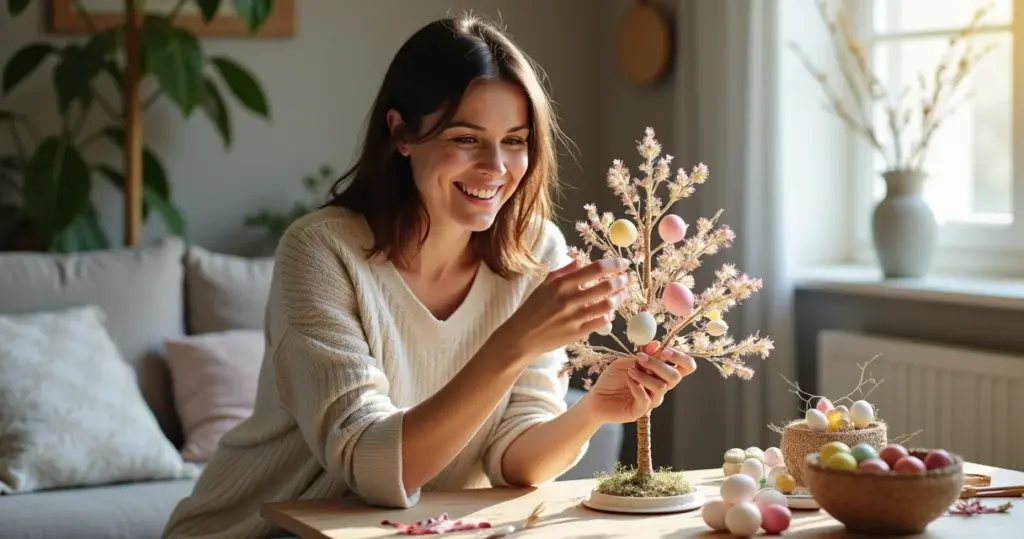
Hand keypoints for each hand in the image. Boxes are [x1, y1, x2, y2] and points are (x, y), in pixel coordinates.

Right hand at [493, 258, 629, 358]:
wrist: (521, 336)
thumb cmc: (531, 308)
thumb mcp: (544, 285)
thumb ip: (563, 272)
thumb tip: (580, 261)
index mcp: (561, 283)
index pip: (595, 269)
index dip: (614, 265)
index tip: (623, 264)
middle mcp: (570, 299)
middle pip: (606, 287)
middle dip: (621, 281)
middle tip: (625, 280)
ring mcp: (575, 317)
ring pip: (608, 305)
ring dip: (619, 298)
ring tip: (622, 294)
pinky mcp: (577, 333)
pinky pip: (601, 323)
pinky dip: (608, 316)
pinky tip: (609, 313)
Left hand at [583, 348, 696, 423]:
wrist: (595, 397)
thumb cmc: (612, 379)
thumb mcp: (625, 361)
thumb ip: (641, 355)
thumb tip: (656, 344)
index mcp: (660, 373)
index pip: (684, 367)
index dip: (680, 358)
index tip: (665, 351)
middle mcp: (659, 386)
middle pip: (675, 377)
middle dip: (660, 365)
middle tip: (641, 358)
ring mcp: (651, 399)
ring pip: (661, 387)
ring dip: (645, 375)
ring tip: (630, 371)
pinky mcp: (640, 410)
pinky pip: (646, 400)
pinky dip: (638, 387)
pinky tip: (629, 380)